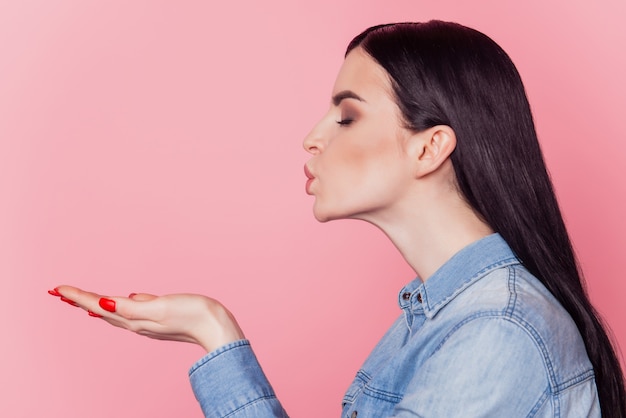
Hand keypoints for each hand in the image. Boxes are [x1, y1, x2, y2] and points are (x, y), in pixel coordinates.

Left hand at [49, 285, 244, 352]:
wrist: (217, 328)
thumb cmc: (192, 315)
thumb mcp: (161, 307)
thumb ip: (133, 307)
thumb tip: (103, 305)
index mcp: (134, 318)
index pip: (98, 306)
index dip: (77, 297)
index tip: (57, 289)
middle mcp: (136, 322)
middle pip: (100, 310)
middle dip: (79, 300)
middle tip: (60, 292)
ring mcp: (147, 322)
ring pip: (113, 312)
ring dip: (94, 304)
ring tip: (80, 298)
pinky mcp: (157, 318)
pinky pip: (128, 312)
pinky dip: (116, 306)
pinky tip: (118, 302)